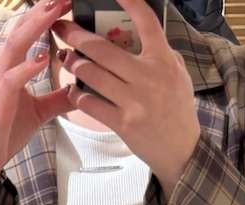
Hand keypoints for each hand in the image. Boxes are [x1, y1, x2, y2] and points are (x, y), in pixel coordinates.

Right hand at [0, 0, 74, 179]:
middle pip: (21, 30)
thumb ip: (58, 99)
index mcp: (10, 66)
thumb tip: (80, 91)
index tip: (66, 2)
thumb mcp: (39, 112)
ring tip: (54, 12)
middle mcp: (1, 67)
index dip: (46, 15)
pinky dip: (27, 67)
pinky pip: (12, 79)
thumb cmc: (3, 132)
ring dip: (35, 28)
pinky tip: (42, 58)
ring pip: (15, 46)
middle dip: (43, 12)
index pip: (28, 32)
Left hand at [52, 0, 200, 196]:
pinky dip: (77, 95)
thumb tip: (138, 34)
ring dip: (73, 63)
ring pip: (92, 74)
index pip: (146, 21)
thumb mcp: (178, 75)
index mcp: (164, 60)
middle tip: (63, 28)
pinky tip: (72, 90)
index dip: (129, 1)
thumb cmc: (178, 111)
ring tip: (65, 57)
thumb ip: (161, 54)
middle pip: (103, 48)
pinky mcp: (123, 123)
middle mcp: (149, 77)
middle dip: (76, 35)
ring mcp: (134, 101)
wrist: (181, 151)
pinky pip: (91, 104)